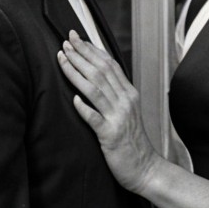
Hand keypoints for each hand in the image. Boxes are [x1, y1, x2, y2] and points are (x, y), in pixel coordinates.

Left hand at [58, 31, 163, 196]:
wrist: (146, 169)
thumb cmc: (132, 142)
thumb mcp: (127, 113)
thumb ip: (114, 94)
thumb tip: (97, 77)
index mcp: (129, 94)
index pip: (109, 65)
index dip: (92, 50)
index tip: (77, 38)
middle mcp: (125, 102)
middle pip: (101, 71)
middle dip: (81, 54)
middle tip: (66, 41)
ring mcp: (118, 118)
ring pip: (95, 89)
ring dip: (77, 72)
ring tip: (62, 58)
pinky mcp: (110, 136)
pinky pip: (95, 119)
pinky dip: (84, 108)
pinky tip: (74, 99)